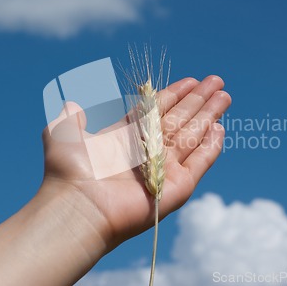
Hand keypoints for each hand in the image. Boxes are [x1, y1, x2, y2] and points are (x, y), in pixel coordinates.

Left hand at [41, 76, 230, 247]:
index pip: (157, 110)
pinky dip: (210, 147)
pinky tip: (220, 128)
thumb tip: (70, 102)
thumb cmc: (68, 171)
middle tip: (217, 82)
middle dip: (198, 100)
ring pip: (192, 136)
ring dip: (209, 116)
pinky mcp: (177, 187)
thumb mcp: (62, 134)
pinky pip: (199, 163)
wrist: (78, 207)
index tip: (192, 80)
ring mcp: (164, 170)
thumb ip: (69, 117)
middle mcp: (147, 152)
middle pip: (179, 120)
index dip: (175, 94)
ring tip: (224, 96)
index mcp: (126, 138)